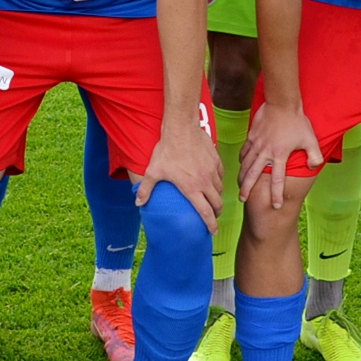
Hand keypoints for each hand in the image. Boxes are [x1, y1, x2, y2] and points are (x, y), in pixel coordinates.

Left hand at [138, 114, 223, 232]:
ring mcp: (212, 170)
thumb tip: (138, 203)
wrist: (181, 128)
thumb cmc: (167, 150)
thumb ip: (146, 189)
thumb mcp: (153, 171)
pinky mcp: (216, 160)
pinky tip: (213, 180)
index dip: (211, 224)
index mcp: (192, 188)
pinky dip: (219, 181)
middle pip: (217, 203)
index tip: (213, 231)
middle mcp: (205, 182)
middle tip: (213, 216)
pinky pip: (221, 175)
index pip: (206, 212)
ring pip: (220, 189)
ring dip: (217, 197)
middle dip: (217, 212)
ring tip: (212, 199)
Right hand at [236, 100, 319, 208]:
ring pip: (246, 164)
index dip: (276, 194)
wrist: (282, 103)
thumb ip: (314, 156)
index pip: (277, 180)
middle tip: (243, 199)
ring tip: (239, 186)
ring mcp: (257, 144)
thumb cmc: (297, 121)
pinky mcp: (251, 136)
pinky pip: (244, 151)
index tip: (276, 206)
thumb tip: (314, 167)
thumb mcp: (311, 140)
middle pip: (254, 175)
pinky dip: (242, 160)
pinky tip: (241, 164)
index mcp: (280, 155)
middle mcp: (266, 152)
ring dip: (242, 176)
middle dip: (247, 189)